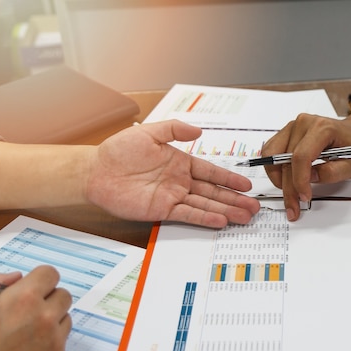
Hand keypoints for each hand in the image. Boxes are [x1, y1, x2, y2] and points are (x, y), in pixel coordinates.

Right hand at [0, 266, 71, 350]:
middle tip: (29, 312)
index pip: (50, 274)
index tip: (34, 288)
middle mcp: (44, 318)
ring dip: (52, 321)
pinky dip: (50, 344)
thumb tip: (16, 277)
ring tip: (27, 333)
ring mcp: (54, 341)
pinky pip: (62, 343)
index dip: (40, 281)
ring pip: (65, 319)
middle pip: (63, 296)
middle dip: (48, 300)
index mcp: (24, 299)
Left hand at [86, 120, 260, 227]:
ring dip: (226, 210)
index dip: (230, 178)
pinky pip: (188, 215)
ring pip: (206, 204)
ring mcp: (173, 197)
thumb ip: (174, 129)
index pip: (211, 171)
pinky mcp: (163, 210)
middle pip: (214, 191)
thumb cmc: (118, 151)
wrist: (96, 172)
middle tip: (254, 207)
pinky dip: (205, 218)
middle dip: (234, 199)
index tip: (246, 185)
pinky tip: (221, 221)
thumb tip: (198, 131)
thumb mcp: (148, 132)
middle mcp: (180, 181)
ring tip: (245, 216)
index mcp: (180, 162)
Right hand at [262, 114, 350, 220]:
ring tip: (289, 193)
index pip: (301, 156)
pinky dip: (274, 169)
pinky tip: (284, 180)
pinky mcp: (286, 133)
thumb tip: (311, 177)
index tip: (304, 196)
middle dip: (288, 188)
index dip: (299, 180)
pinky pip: (270, 152)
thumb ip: (333, 172)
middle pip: (285, 159)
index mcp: (322, 128)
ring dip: (278, 179)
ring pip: (272, 156)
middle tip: (293, 207)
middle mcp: (304, 124)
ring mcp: (292, 127)